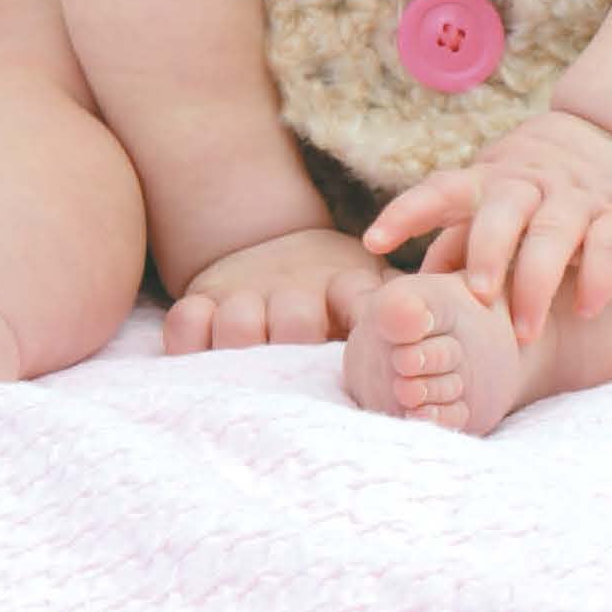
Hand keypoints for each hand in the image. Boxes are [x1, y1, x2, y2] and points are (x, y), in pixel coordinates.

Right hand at [162, 227, 394, 354]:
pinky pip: (186, 321)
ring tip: (251, 365)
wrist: (272, 241)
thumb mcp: (368, 287)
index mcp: (340, 285)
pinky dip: (189, 338)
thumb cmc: (333, 286)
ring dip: (244, 342)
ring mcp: (243, 294)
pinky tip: (203, 353)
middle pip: (292, 323)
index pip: (357, 304)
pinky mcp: (202, 298)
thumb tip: (426, 334)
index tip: (356, 350)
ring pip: (237, 322)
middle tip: (298, 370)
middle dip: (295, 344)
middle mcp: (290, 289)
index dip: (358, 326)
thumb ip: (394, 309)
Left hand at [362, 110, 611, 345]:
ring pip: (555, 233)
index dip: (406, 213)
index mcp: (492, 179)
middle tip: (479, 297)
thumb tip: (414, 287)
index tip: (373, 241)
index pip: (442, 190)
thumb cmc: (541, 182)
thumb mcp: (496, 196)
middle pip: (503, 211)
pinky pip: (610, 246)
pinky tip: (585, 310)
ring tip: (524, 333)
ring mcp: (579, 197)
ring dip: (537, 283)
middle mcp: (532, 183)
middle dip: (488, 252)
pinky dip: (598, 279)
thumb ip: (459, 238)